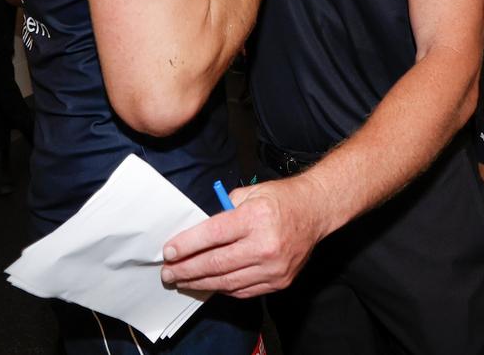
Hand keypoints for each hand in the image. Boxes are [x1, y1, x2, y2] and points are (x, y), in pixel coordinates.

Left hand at [161, 175, 320, 297]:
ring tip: (182, 280)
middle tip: (168, 272)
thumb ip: (224, 211)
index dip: (187, 244)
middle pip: (217, 263)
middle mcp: (265, 245)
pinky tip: (208, 283)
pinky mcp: (279, 281)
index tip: (168, 251)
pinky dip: (223, 287)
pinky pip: (243, 290)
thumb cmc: (281, 198)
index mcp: (255, 218)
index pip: (213, 234)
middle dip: (187, 269)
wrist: (316, 211)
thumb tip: (199, 230)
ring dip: (200, 282)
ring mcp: (273, 267)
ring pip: (228, 281)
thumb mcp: (250, 193)